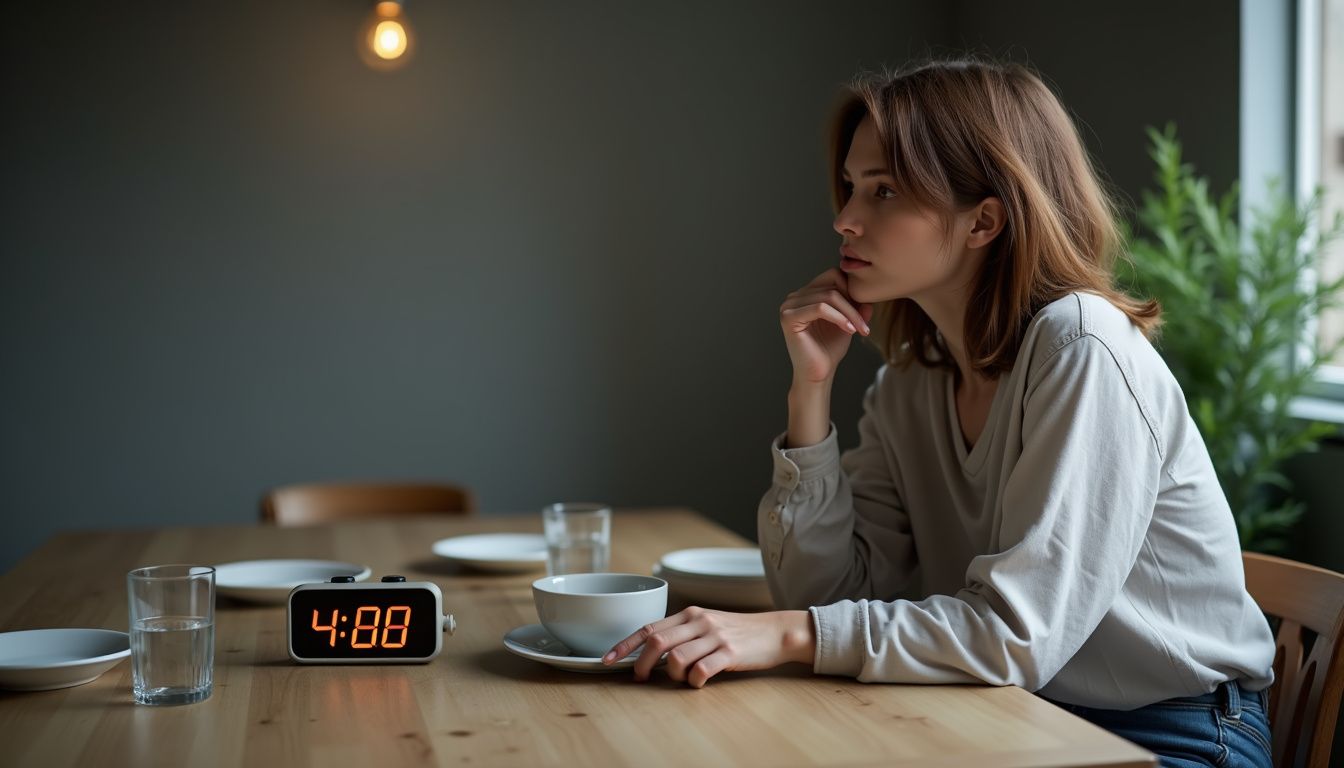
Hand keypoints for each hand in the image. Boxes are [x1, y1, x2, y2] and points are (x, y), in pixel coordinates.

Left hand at [601, 607, 815, 687]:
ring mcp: (715, 636)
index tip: (607, 660)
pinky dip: (694, 681)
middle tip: (639, 679)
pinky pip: (701, 671)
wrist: (775, 632)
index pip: (649, 628)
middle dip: (641, 665)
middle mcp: (699, 621)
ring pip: (677, 659)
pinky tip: (700, 682)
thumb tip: (650, 655)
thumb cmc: (737, 632)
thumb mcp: (706, 625)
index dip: (625, 645)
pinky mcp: (730, 652)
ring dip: (673, 675)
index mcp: (689, 614)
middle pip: (657, 643)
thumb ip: (681, 634)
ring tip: (683, 678)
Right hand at [780, 269, 872, 383]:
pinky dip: (839, 318)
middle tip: (865, 325)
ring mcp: (789, 305)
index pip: (833, 275)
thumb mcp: (848, 322)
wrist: (818, 374)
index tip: (864, 312)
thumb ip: (857, 305)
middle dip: (853, 303)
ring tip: (861, 329)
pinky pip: (820, 308)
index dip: (852, 290)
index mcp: (807, 293)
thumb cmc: (830, 349)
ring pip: (829, 296)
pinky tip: (850, 330)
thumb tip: (868, 295)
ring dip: (850, 313)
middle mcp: (795, 296)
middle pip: (832, 284)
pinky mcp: (789, 317)